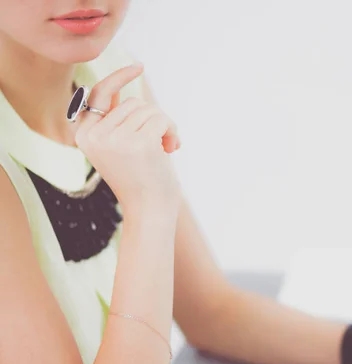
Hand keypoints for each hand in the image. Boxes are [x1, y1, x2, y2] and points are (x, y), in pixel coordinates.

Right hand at [74, 63, 181, 214]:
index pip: (98, 94)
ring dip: (164, 126)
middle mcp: (95, 135)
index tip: (139, 67)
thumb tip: (123, 87)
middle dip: (152, 119)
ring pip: (148, 110)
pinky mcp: (139, 143)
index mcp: (84, 135)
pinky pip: (161, 118)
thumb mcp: (119, 147)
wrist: (149, 212)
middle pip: (132, 103)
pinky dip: (172, 130)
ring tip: (166, 148)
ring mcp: (116, 139)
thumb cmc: (139, 181)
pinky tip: (172, 148)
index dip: (118, 78)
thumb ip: (117, 120)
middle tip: (161, 143)